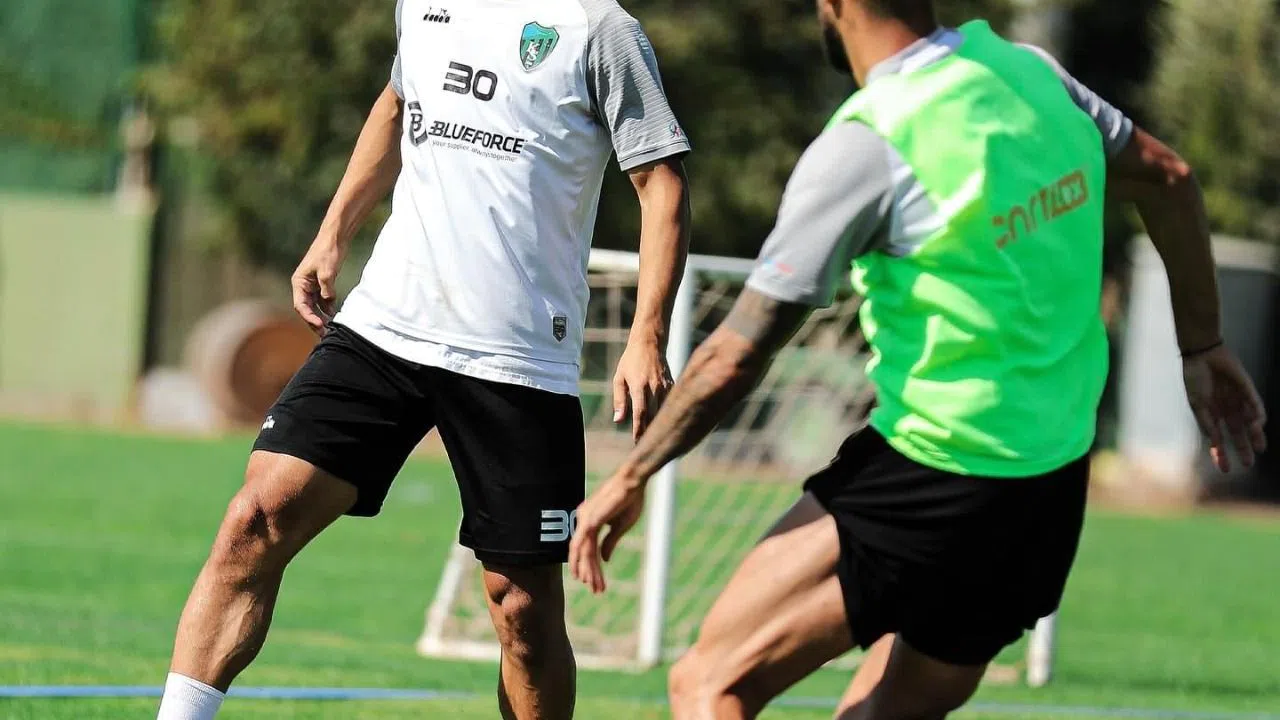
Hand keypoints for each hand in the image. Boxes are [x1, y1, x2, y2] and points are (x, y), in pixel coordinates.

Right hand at [291, 236, 345, 334]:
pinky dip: (327, 309)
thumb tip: (328, 302)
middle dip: (315, 321)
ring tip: (329, 329)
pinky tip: (334, 316)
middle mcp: (303, 286)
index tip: (319, 325)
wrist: (335, 238)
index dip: (309, 317)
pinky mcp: (322, 284)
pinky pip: (323, 301)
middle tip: (324, 333)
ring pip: (314, 306)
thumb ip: (326, 288)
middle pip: (307, 309)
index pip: (300, 305)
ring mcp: (312, 285)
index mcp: (299, 282)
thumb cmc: (328, 252)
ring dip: (321, 317)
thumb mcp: (327, 271)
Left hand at [569, 473, 645, 593]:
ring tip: (595, 587)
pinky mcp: (590, 521)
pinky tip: (590, 576)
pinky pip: (586, 547)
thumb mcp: (620, 526)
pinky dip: (588, 563)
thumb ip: (610, 542)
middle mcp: (582, 519)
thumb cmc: (630, 499)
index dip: (590, 565)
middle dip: (588, 573)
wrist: (634, 481)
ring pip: (583, 553)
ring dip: (589, 572)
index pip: (585, 547)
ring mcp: (584, 519)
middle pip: (582, 552)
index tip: (595, 581)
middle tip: (595, 590)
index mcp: (588, 519)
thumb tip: (605, 559)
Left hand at [612, 340, 673, 439]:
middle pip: (653, 416)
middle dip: (649, 432)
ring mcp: (665, 386)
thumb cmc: (630, 360)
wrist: (650, 343)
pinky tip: (663, 423)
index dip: (639, 430)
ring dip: (658, 425)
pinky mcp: (672, 384)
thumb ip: (619, 400)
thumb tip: (618, 420)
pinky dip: (666, 413)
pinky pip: (670, 403)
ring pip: (664, 411)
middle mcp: (654, 387)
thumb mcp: (619, 378)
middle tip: (645, 446)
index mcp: (639, 386)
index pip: (640, 413)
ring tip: (654, 439)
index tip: (637, 443)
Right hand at [1183, 344, 1267, 472]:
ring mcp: (1238, 401)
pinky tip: (1256, 425)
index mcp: (1212, 414)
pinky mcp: (1248, 390)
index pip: (1219, 439)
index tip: (1227, 470)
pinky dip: (1258, 417)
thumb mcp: (1197, 404)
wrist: (1202, 354)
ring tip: (1259, 448)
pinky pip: (1256, 406)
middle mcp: (1227, 410)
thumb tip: (1215, 441)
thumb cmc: (1195, 378)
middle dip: (1243, 448)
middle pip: (1238, 434)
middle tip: (1248, 463)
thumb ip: (1207, 422)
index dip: (1222, 455)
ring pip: (1250, 423)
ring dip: (1255, 436)